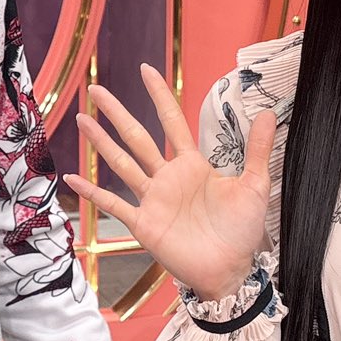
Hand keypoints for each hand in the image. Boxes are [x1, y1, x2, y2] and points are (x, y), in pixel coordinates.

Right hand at [64, 65, 275, 302]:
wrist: (232, 271)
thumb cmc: (242, 231)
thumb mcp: (254, 186)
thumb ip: (258, 150)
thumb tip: (267, 114)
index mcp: (192, 165)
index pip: (172, 122)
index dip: (159, 96)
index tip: (146, 70)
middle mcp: (168, 178)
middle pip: (138, 137)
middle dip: (118, 113)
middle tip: (97, 89)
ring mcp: (153, 200)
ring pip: (122, 164)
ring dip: (102, 142)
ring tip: (82, 120)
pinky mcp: (144, 223)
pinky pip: (114, 204)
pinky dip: (93, 192)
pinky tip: (72, 178)